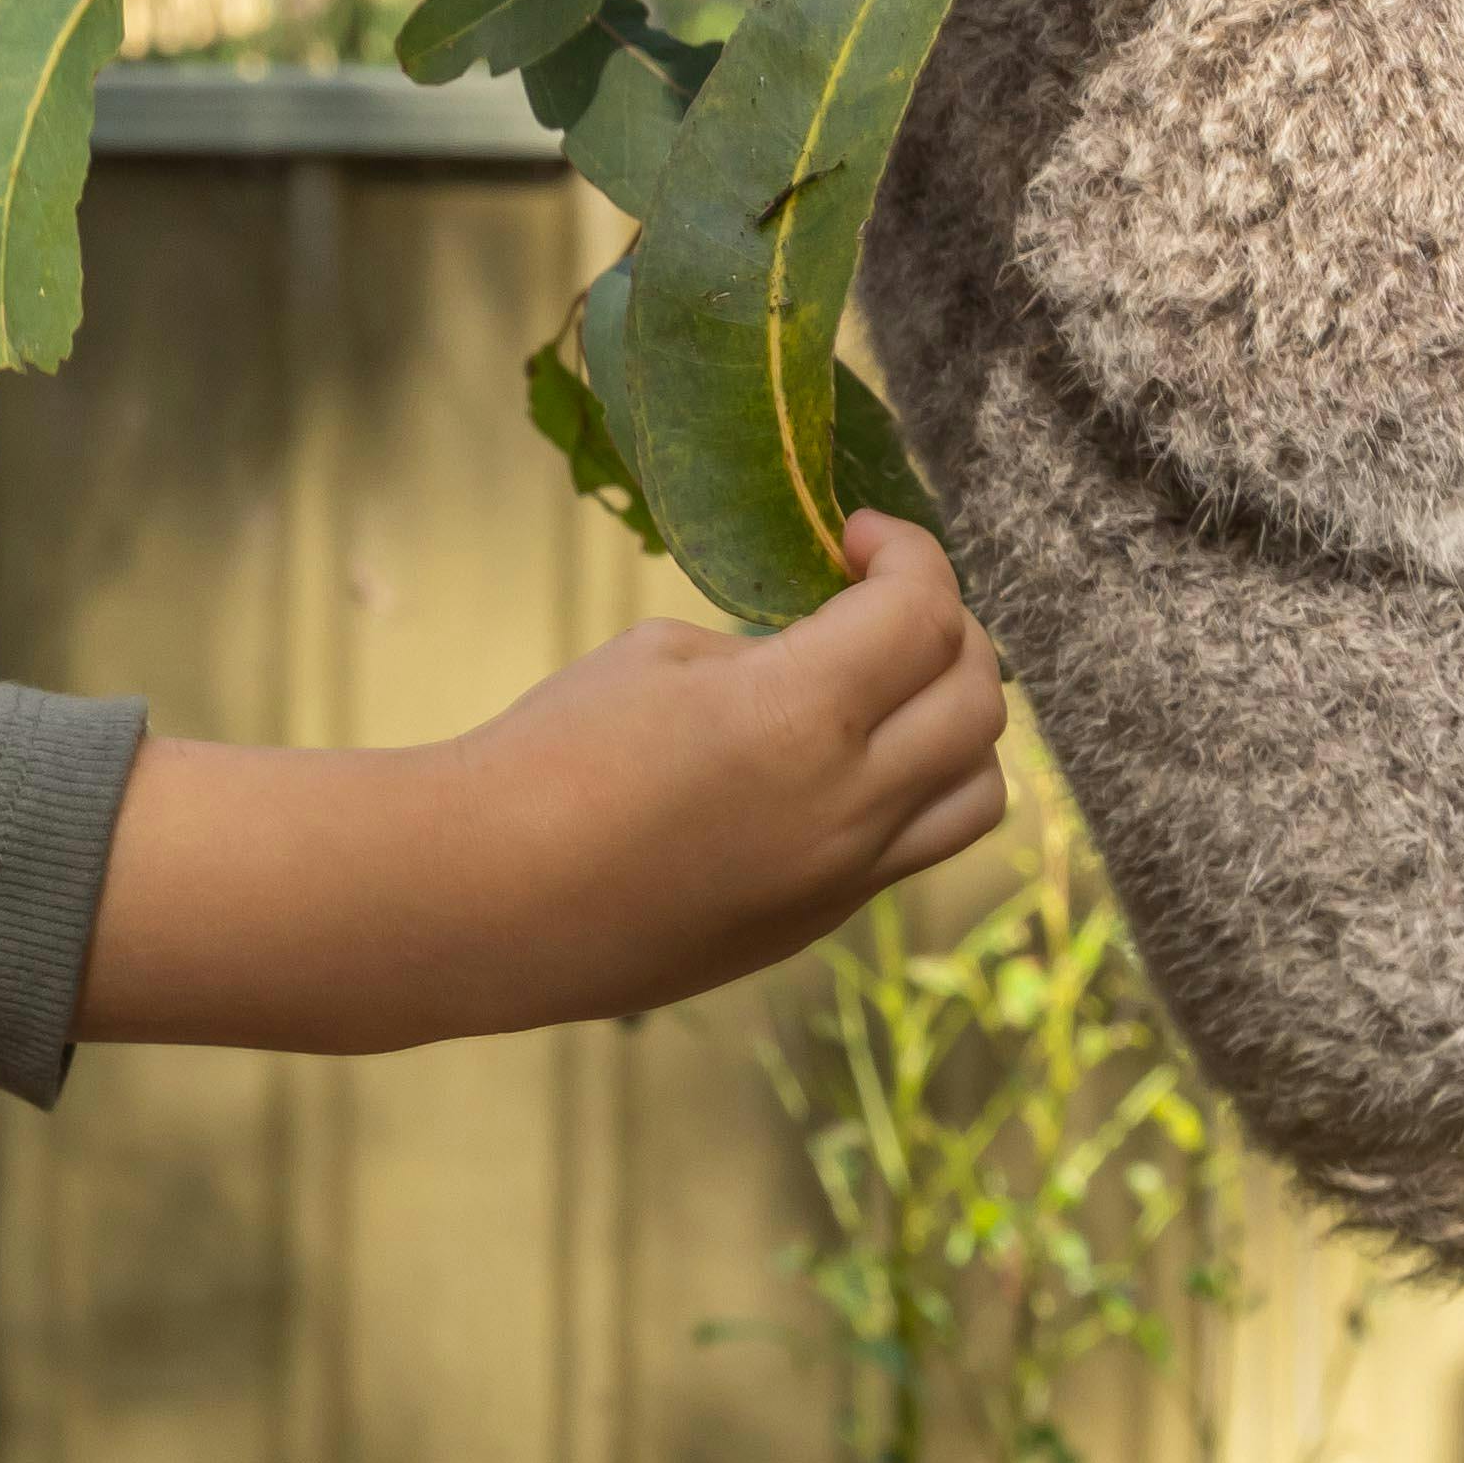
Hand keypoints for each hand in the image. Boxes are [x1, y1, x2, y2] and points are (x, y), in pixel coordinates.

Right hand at [440, 516, 1018, 1012]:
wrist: (483, 898)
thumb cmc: (547, 754)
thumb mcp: (661, 658)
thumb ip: (766, 655)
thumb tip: (816, 661)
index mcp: (800, 716)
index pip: (924, 613)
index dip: (908, 553)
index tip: (858, 537)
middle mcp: (848, 805)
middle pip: (980, 701)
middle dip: (950, 629)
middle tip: (884, 603)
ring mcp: (841, 878)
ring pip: (979, 794)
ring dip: (956, 724)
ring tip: (891, 694)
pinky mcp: (815, 925)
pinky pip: (912, 848)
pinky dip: (908, 789)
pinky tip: (837, 763)